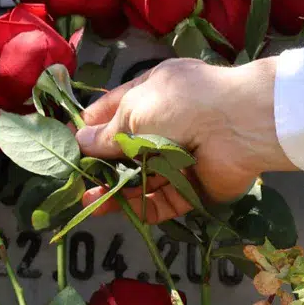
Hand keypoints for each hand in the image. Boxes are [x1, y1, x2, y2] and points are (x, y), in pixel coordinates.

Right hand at [74, 57, 297, 223]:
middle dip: (100, 164)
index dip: (90, 127)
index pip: (114, 110)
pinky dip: (139, 206)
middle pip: (126, 149)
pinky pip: (162, 200)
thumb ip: (107, 134)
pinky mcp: (194, 187)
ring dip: (114, 189)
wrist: (237, 126)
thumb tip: (80, 142)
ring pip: (141, 178)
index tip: (66, 143)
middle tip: (73, 179)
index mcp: (152, 94)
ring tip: (86, 200)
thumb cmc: (179, 104)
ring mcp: (180, 158)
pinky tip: (112, 210)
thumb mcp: (134, 111)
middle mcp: (166, 125)